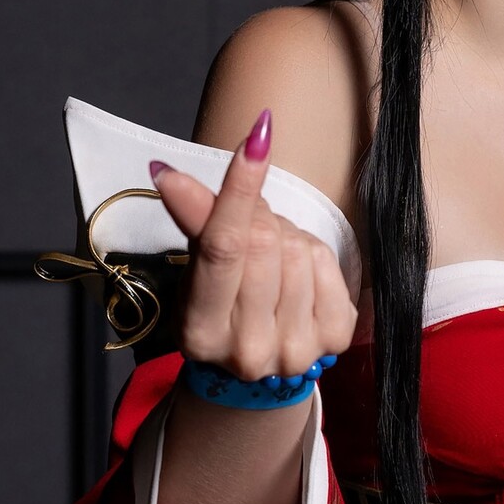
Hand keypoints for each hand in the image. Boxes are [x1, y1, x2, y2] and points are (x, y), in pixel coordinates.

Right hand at [149, 108, 358, 380]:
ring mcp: (296, 349)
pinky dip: (313, 253)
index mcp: (201, 331)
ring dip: (285, 236)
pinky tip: (297, 269)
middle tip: (251, 219)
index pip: (223, 247)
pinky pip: (327, 263)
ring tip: (272, 254)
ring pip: (298, 250)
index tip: (255, 138)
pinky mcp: (336, 338)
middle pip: (263, 243)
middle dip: (258, 216)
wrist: (258, 364)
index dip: (239, 190)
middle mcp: (248, 349)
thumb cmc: (223, 303)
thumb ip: (194, 218)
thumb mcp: (197, 267)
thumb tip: (166, 172)